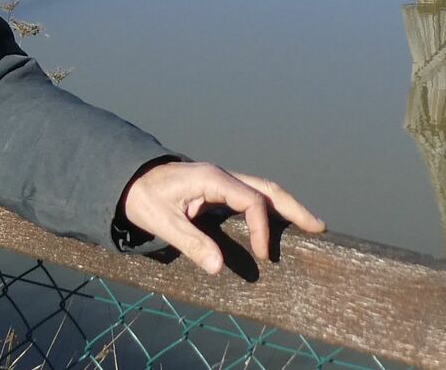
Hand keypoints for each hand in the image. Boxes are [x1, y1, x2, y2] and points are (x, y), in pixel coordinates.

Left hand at [120, 162, 324, 275]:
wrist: (127, 180)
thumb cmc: (142, 198)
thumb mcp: (162, 222)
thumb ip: (191, 243)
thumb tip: (219, 268)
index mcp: (211, 178)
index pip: (251, 201)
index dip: (262, 229)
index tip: (264, 256)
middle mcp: (221, 175)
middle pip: (267, 188)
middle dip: (293, 207)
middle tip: (319, 227)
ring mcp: (221, 181)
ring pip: (262, 190)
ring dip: (286, 207)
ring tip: (311, 226)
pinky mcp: (218, 190)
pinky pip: (251, 197)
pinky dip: (270, 210)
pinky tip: (281, 225)